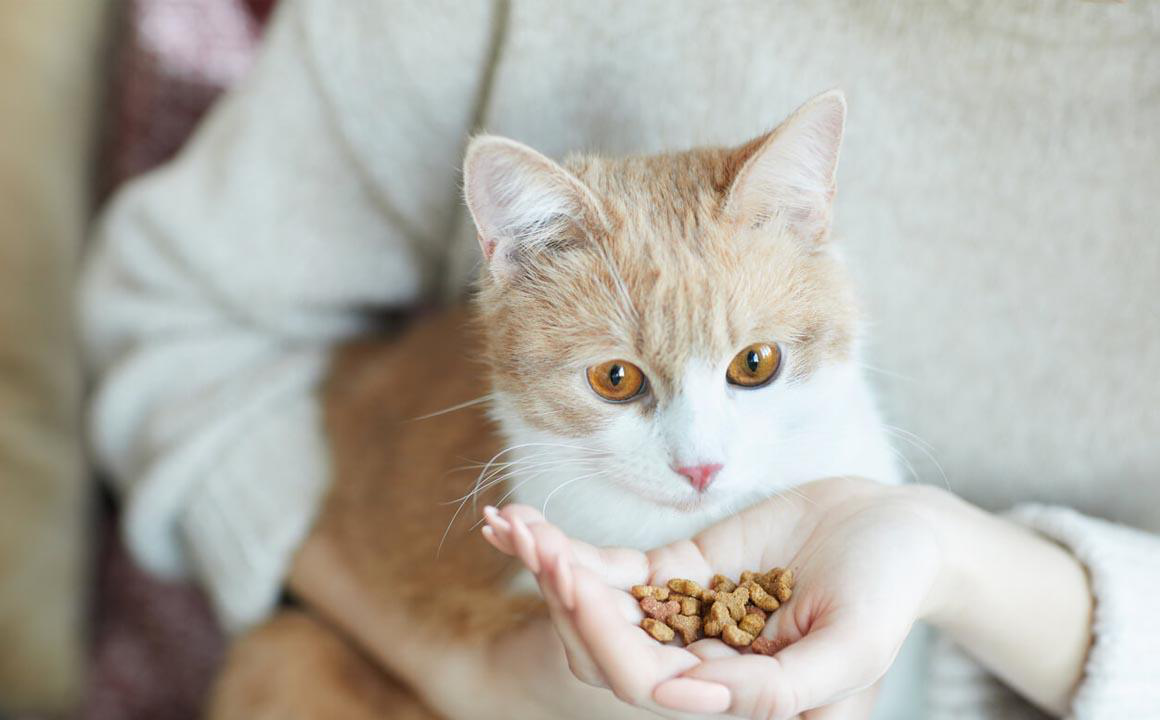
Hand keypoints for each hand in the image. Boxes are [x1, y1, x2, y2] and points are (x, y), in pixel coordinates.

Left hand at [482, 477, 943, 718]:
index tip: (579, 581)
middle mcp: (696, 661)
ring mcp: (681, 614)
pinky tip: (524, 522)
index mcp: (735, 696)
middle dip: (563, 598)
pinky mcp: (676, 570)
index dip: (607, 637)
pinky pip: (611, 566)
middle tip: (533, 543)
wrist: (896, 530)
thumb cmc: (888, 593)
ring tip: (509, 523)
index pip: (649, 680)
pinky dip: (567, 546)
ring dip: (549, 567)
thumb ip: (776, 689)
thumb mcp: (852, 649)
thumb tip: (685, 695)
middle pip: (605, 647)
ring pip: (598, 604)